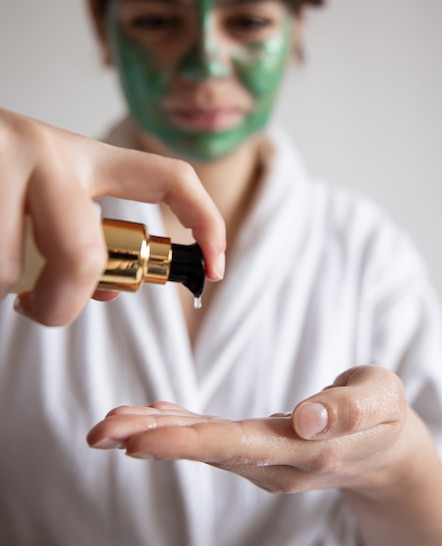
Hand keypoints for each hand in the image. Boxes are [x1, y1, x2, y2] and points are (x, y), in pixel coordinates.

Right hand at [0, 107, 224, 324]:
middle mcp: (47, 150)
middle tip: (41, 309)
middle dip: (62, 303)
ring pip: (11, 271)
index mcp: (81, 155)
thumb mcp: (42, 192)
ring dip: (1, 285)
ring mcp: (3, 161)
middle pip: (84, 254)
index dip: (207, 220)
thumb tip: (107, 290)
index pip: (169, 176)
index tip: (217, 269)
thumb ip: (79, 237)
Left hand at [87, 366, 410, 493]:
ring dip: (153, 433)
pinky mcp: (257, 447)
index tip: (137, 442)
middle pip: (205, 449)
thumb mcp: (381, 400)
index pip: (235, 446)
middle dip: (150, 439)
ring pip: (201, 444)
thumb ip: (348, 409)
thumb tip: (306, 417)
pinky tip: (150, 416)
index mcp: (303, 450)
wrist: (385, 450)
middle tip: (100, 431)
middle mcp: (273, 461)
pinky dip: (177, 426)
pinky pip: (211, 437)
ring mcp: (262, 458)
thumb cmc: (383, 418)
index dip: (185, 444)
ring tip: (110, 424)